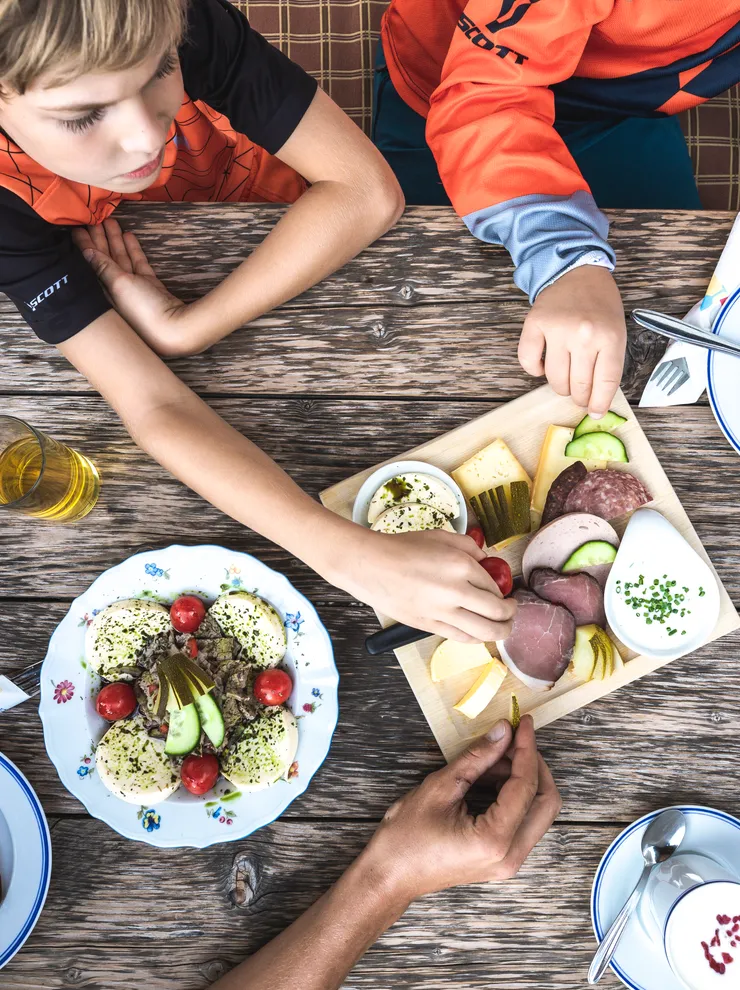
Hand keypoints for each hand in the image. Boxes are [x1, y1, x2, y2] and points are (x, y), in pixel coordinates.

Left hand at [73, 219, 196, 357]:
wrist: (174, 328)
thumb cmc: (143, 309)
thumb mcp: (119, 285)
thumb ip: (103, 267)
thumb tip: (86, 251)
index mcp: (104, 289)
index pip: (91, 262)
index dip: (84, 244)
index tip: (76, 226)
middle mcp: (116, 288)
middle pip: (104, 258)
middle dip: (99, 238)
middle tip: (93, 216)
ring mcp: (134, 286)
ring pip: (120, 258)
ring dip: (115, 240)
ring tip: (109, 220)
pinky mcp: (149, 285)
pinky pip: (137, 263)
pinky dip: (132, 250)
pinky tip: (128, 235)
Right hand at [336, 527, 516, 642]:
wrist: (371, 566)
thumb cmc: (403, 548)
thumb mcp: (442, 536)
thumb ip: (470, 547)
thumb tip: (487, 562)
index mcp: (461, 565)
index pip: (494, 585)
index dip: (504, 591)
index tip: (506, 592)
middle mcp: (456, 591)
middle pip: (497, 612)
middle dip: (511, 614)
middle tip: (512, 611)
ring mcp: (442, 613)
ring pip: (484, 632)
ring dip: (501, 632)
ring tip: (504, 628)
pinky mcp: (429, 627)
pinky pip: (462, 638)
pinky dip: (476, 638)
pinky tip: (480, 634)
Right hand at [361, 716, 560, 900]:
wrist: (390, 876)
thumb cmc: (406, 837)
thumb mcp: (440, 787)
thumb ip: (476, 758)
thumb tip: (503, 731)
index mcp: (495, 840)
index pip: (526, 786)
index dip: (527, 749)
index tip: (524, 722)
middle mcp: (510, 856)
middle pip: (546, 802)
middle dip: (533, 764)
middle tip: (513, 738)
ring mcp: (509, 861)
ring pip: (537, 811)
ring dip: (523, 778)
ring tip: (492, 757)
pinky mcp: (502, 858)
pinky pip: (523, 821)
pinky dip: (514, 794)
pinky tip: (490, 776)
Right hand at [519, 265, 626, 416]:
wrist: (578, 271)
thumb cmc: (600, 304)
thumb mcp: (616, 330)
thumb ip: (609, 362)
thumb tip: (597, 399)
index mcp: (610, 337)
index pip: (605, 383)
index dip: (600, 403)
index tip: (595, 411)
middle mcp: (584, 335)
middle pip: (579, 385)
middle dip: (579, 398)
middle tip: (579, 397)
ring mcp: (557, 329)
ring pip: (554, 378)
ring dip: (559, 387)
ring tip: (564, 381)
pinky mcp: (535, 324)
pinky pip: (528, 360)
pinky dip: (533, 370)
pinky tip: (541, 368)